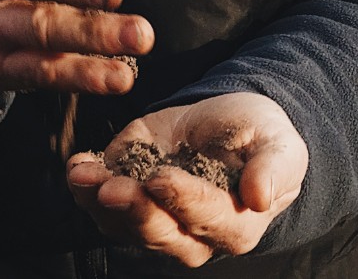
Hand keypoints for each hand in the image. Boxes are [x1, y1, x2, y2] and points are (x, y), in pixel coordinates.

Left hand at [66, 92, 308, 266]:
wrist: (232, 124)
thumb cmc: (262, 138)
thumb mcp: (280, 146)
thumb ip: (273, 170)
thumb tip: (260, 197)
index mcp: (234, 225)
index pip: (206, 220)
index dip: (183, 200)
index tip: (162, 178)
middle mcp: (191, 233)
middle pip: (160, 232)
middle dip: (134, 210)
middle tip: (114, 187)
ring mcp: (155, 217)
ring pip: (124, 223)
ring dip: (100, 201)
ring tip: (84, 175)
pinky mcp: (130, 196)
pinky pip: (102, 204)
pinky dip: (85, 187)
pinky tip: (78, 166)